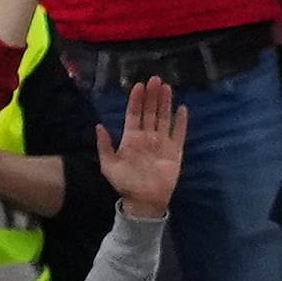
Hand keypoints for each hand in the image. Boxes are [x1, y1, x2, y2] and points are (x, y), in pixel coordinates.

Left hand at [100, 77, 180, 218]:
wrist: (144, 201)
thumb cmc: (125, 183)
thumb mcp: (108, 164)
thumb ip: (104, 145)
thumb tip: (99, 126)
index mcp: (131, 138)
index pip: (134, 114)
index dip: (136, 100)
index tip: (139, 86)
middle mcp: (147, 137)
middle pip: (150, 112)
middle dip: (152, 96)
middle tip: (155, 79)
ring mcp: (162, 144)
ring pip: (164, 118)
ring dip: (165, 103)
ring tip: (167, 87)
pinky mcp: (175, 152)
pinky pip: (179, 134)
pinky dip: (181, 122)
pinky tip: (182, 109)